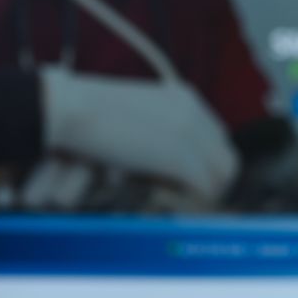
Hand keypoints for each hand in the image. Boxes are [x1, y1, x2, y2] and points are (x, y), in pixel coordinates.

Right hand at [38, 66, 240, 202]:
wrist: (71, 107)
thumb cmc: (85, 114)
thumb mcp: (131, 115)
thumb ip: (154, 133)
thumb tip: (161, 167)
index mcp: (183, 97)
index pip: (216, 136)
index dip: (203, 161)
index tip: (181, 178)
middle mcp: (194, 112)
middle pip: (226, 156)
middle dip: (209, 180)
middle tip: (180, 196)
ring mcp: (191, 135)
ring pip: (222, 175)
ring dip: (199, 193)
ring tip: (167, 197)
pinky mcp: (181, 158)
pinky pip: (203, 189)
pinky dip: (185, 199)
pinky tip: (159, 196)